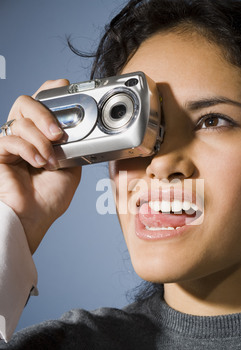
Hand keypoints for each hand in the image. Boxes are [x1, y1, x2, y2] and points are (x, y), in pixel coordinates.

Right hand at [0, 79, 81, 252]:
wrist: (33, 219)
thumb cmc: (48, 199)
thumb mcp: (70, 168)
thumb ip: (71, 146)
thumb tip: (80, 130)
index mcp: (39, 137)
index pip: (39, 106)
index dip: (49, 92)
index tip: (64, 86)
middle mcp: (22, 136)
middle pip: (25, 103)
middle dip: (45, 113)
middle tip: (58, 133)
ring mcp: (8, 144)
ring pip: (19, 120)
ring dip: (40, 140)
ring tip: (49, 160)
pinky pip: (10, 139)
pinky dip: (28, 149)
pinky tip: (37, 162)